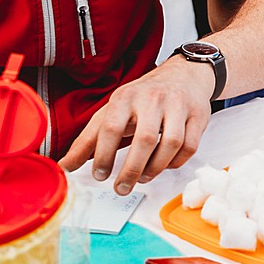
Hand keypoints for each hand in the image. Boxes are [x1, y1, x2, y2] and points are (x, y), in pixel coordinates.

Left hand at [59, 60, 211, 195]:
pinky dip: (176, 162)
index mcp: (126, 96)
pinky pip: (189, 146)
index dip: (103, 155)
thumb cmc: (144, 97)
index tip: (99, 175)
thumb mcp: (113, 111)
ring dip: (155, 168)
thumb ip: (89, 140)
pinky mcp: (198, 115)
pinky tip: (164, 165)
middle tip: (121, 188)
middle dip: (131, 170)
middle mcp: (153, 98)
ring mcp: (178, 106)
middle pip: (145, 139)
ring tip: (143, 178)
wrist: (183, 75)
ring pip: (171, 144)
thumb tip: (65, 166)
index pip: (111, 127)